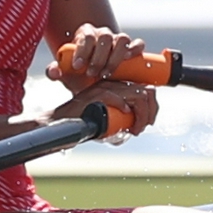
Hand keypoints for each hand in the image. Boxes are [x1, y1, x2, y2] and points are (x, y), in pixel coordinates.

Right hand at [42, 79, 158, 138]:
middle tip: (144, 126)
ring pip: (136, 95)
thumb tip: (136, 126)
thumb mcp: (107, 117)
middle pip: (144, 91)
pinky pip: (116, 97)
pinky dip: (124, 107)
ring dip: (141, 114)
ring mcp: (103, 88)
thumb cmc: (83, 121)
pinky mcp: (95, 95)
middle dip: (150, 111)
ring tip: (136, 128)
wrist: (60, 123)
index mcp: (116, 87)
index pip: (144, 89)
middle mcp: (111, 84)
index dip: (152, 106)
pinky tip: (126, 118)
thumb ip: (120, 117)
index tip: (149, 121)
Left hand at [52, 24, 145, 91]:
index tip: (77, 66)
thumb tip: (54, 71)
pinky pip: (138, 44)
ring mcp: (118, 39)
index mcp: (86, 34)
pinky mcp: (132, 48)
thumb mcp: (65, 74)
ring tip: (107, 73)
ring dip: (115, 57)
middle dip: (98, 57)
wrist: (94, 82)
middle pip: (105, 37)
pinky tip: (129, 61)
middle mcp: (103, 33)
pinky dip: (135, 50)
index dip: (83, 50)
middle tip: (92, 74)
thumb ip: (55, 72)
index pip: (86, 36)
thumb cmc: (78, 75)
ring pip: (122, 39)